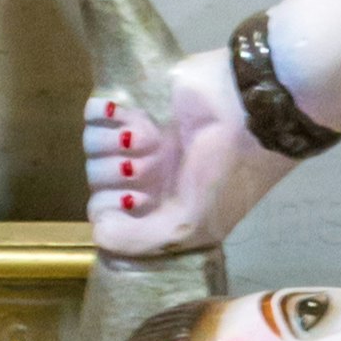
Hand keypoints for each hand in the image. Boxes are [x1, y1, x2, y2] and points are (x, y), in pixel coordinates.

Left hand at [85, 52, 289, 257]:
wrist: (248, 110)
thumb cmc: (224, 172)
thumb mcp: (191, 224)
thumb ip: (139, 240)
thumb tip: (99, 229)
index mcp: (157, 204)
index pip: (103, 213)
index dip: (112, 208)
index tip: (140, 198)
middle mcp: (145, 173)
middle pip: (96, 179)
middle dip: (117, 175)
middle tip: (153, 165)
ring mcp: (138, 136)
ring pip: (91, 146)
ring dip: (117, 146)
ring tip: (153, 139)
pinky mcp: (136, 100)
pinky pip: (93, 112)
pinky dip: (108, 117)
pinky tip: (137, 119)